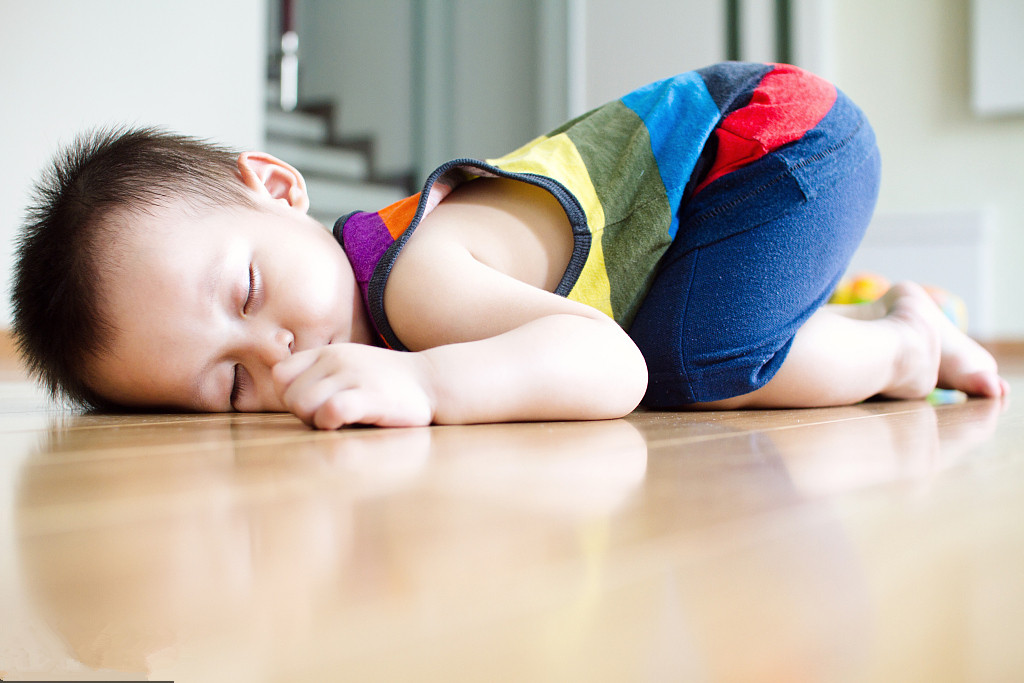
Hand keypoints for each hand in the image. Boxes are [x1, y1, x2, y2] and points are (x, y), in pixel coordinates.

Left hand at [272, 344, 435, 428]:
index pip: (281, 374)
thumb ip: (322, 375)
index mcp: (328, 352)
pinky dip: (330, 422)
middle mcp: (336, 358)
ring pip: (303, 404)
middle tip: (330, 418)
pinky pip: (331, 410)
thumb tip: (291, 398)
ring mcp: (353, 375)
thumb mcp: (351, 366)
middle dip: (304, 415)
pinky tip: (348, 423)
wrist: (434, 381)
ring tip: (339, 422)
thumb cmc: (388, 383)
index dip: (289, 396)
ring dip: (315, 421)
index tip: (313, 406)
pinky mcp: (371, 395)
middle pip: (289, 396)